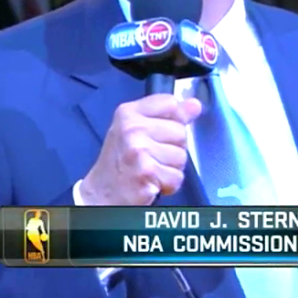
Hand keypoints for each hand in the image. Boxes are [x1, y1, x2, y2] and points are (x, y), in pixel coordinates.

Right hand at [79, 94, 202, 205]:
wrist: (101, 194)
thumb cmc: (120, 162)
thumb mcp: (136, 131)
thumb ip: (166, 116)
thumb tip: (195, 105)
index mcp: (128, 113)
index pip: (170, 103)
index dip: (175, 119)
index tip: (164, 132)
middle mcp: (132, 128)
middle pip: (180, 131)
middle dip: (173, 148)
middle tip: (152, 157)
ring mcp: (138, 150)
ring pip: (181, 156)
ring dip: (171, 168)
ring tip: (152, 170)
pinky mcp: (146, 172)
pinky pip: (177, 176)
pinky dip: (169, 184)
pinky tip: (152, 182)